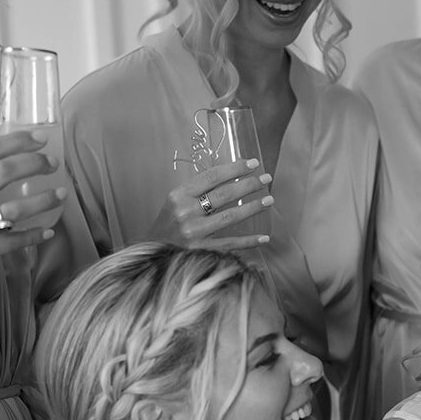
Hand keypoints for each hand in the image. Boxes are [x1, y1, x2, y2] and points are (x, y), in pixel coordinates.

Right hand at [0, 130, 62, 277]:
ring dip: (44, 200)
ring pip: (17, 208)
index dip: (18, 141)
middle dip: (35, 164)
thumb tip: (1, 157)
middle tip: (53, 164)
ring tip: (61, 194)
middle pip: (6, 172)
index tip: (40, 138)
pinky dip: (34, 235)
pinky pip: (14, 241)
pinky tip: (48, 231)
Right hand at [147, 158, 272, 248]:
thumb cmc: (167, 226)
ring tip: (269, 200)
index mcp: (179, 196)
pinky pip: (230, 244)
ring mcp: (194, 233)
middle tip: (266, 178)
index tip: (252, 164)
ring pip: (230, 216)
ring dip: (253, 208)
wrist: (151, 255)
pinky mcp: (201, 251)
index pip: (212, 177)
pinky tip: (264, 237)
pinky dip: (248, 241)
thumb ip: (197, 193)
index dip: (234, 169)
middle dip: (248, 184)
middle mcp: (186, 212)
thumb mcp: (175, 204)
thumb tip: (229, 179)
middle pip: (224, 194)